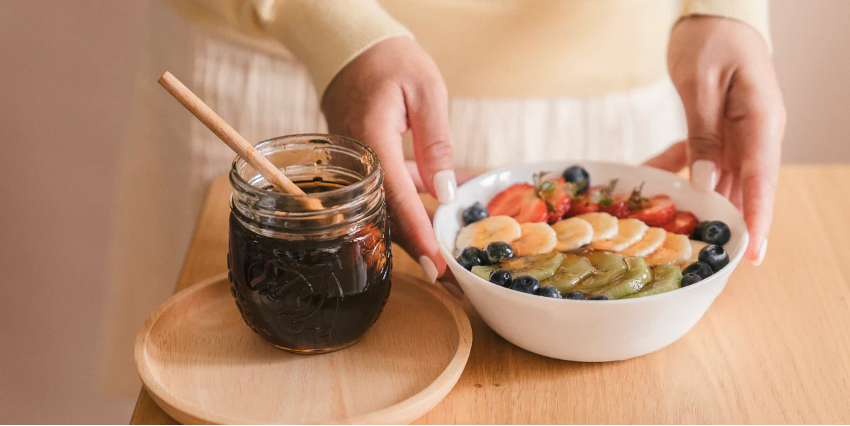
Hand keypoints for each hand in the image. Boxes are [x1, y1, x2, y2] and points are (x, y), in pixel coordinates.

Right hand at [322, 37, 455, 284]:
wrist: (350, 50)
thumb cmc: (390, 62)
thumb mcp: (425, 92)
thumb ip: (436, 143)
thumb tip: (446, 193)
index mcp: (371, 142)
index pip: (397, 199)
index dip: (419, 236)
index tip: (439, 268)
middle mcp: (356, 164)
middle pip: (387, 218)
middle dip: (420, 252)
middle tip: (452, 283)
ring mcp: (353, 168)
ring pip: (385, 212)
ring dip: (416, 237)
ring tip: (448, 265)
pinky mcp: (360, 167)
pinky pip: (386, 195)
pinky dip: (412, 209)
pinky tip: (440, 214)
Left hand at [668, 16, 786, 264]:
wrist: (714, 13)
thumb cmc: (713, 40)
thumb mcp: (703, 85)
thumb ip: (705, 135)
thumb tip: (706, 183)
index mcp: (762, 121)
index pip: (762, 179)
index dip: (758, 219)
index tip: (753, 253)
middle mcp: (755, 133)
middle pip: (743, 188)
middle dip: (727, 223)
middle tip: (707, 258)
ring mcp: (738, 133)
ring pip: (718, 179)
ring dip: (695, 202)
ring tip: (670, 230)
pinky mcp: (718, 130)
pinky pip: (698, 159)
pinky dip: (673, 170)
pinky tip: (647, 181)